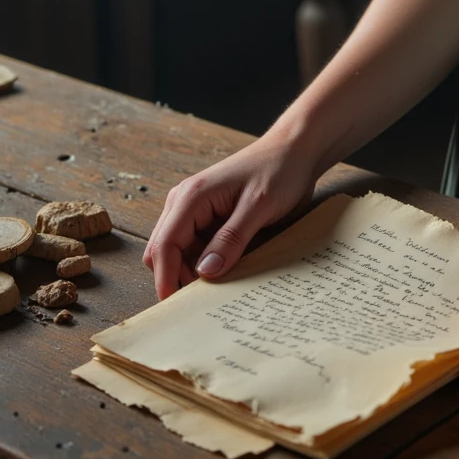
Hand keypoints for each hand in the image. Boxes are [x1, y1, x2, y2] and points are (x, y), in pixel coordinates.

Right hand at [142, 128, 320, 300]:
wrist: (295, 150)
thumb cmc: (279, 170)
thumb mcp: (258, 206)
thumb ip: (231, 239)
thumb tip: (205, 272)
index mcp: (191, 196)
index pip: (164, 245)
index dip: (166, 279)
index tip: (175, 308)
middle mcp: (185, 202)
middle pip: (163, 251)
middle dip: (175, 277)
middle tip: (201, 302)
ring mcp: (195, 209)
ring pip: (178, 252)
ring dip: (190, 272)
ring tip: (215, 291)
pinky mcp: (209, 216)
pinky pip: (195, 246)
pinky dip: (203, 262)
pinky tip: (224, 273)